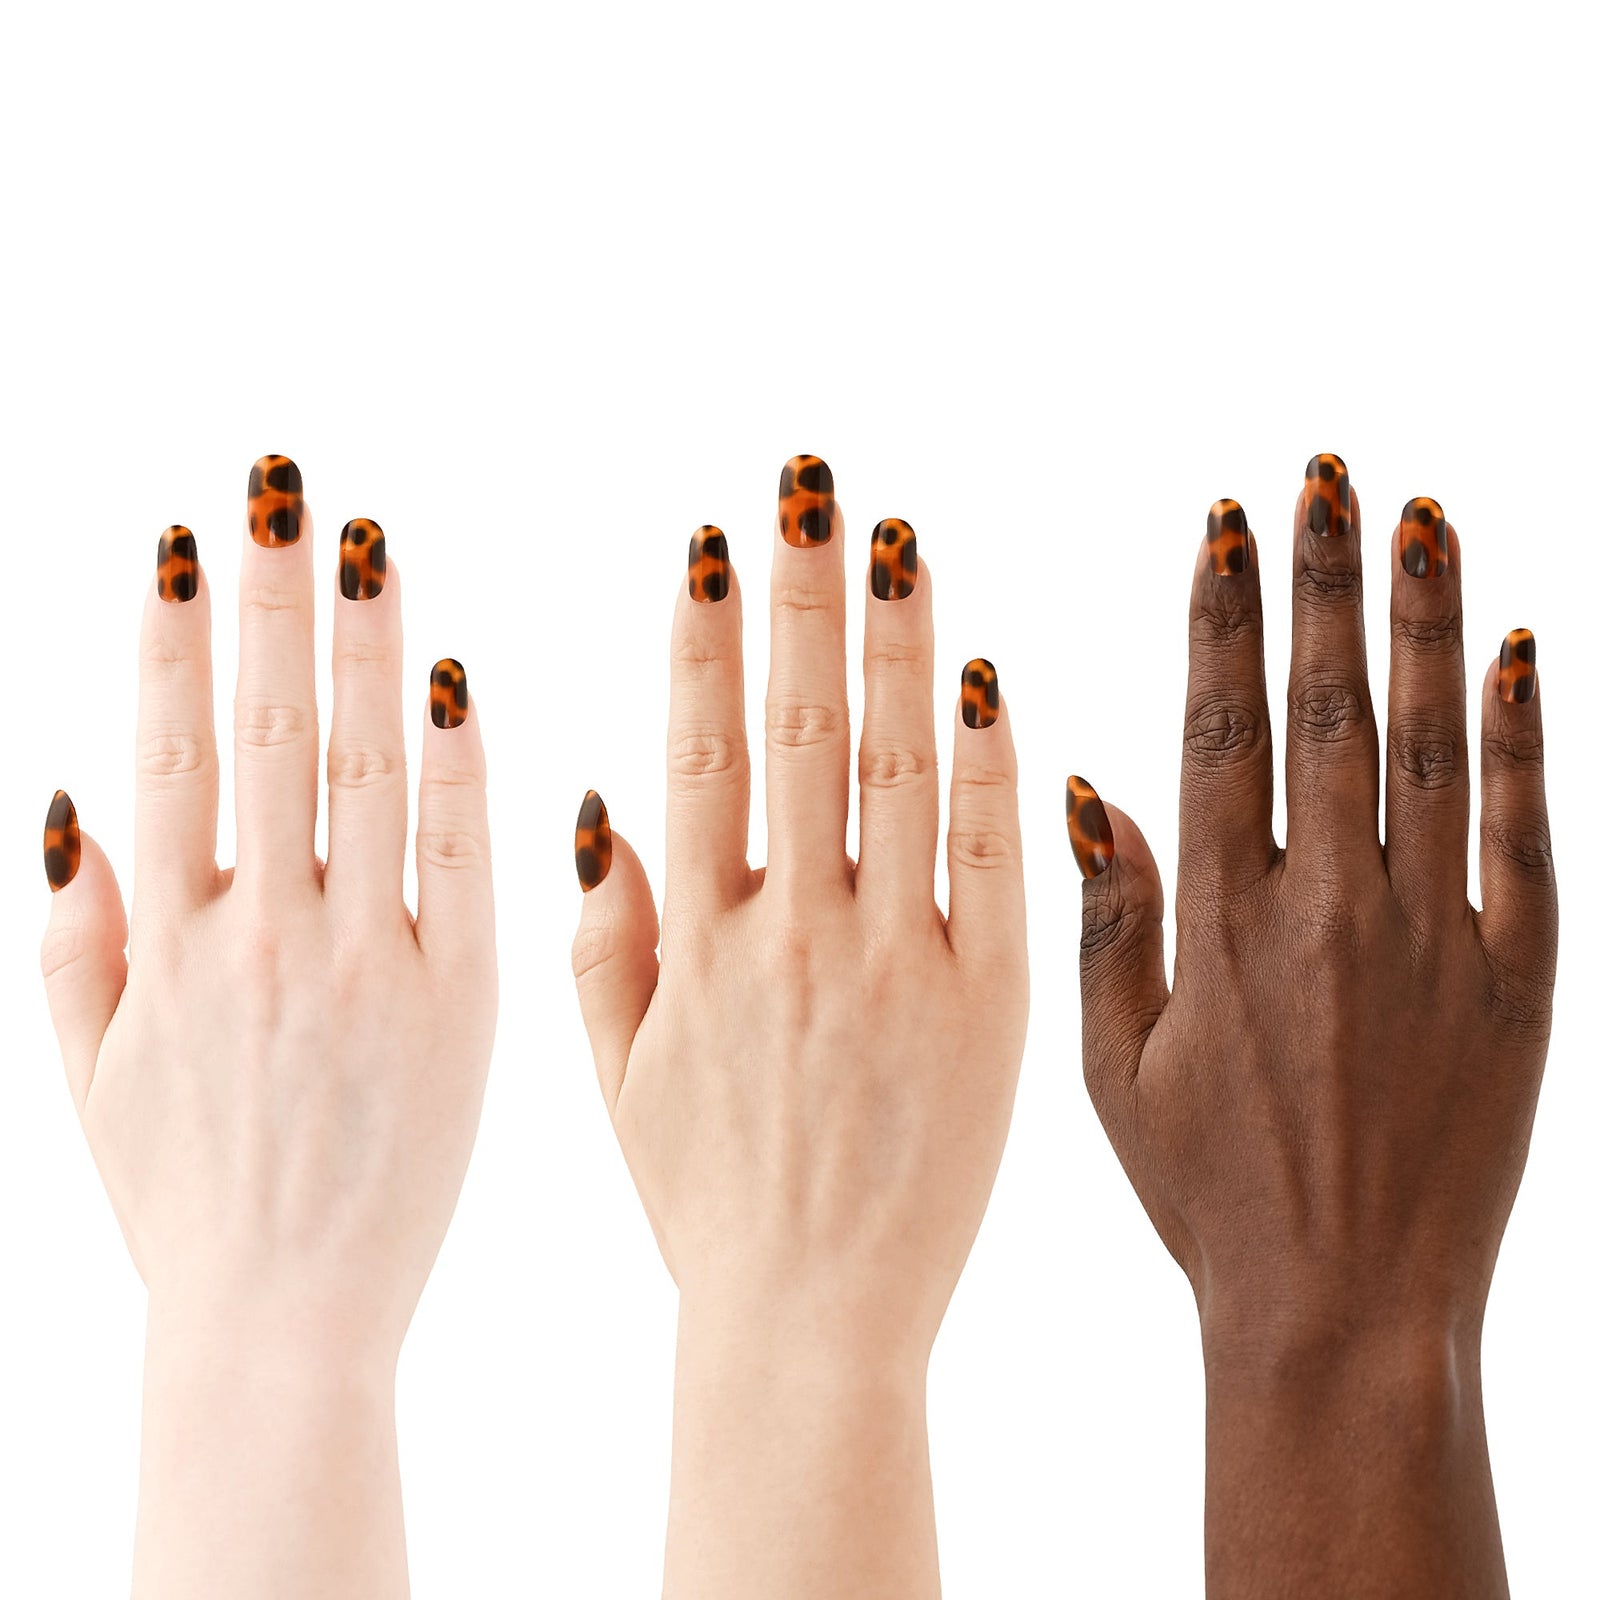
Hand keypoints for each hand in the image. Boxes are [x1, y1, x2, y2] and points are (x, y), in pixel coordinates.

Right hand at [40, 460, 496, 1598]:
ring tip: (364, 542)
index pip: (171, 751)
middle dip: (269, 600)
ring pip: (363, 773)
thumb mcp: (90, 1072)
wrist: (281, 1325)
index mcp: (167, 942)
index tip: (185, 538)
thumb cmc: (185, 1200)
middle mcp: (261, 935)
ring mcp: (366, 963)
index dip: (172, 637)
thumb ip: (72, 935)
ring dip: (363, 647)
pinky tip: (455, 678)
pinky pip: (461, 862)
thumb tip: (68, 800)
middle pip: (264, 732)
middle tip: (280, 486)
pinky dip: (458, 768)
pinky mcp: (459, 1003)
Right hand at [572, 459, 1028, 1598]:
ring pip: (900, 772)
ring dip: (897, 644)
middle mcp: (794, 937)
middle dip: (800, 596)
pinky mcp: (993, 1011)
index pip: (702, 752)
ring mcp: (900, 968)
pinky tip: (989, 672)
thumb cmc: (704, 1205)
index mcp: (696, 944)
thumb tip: (601, 798)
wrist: (811, 1332)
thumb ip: (604, 934)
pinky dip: (993, 765)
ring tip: (894, 538)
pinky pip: (996, 864)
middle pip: (801, 730)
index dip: (706, 638)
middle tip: (809, 485)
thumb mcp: (616, 1077)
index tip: (716, 540)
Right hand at [1074, 458, 1554, 1595]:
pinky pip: (1527, 837)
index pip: (1224, 729)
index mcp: (1223, 925)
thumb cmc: (1208, 1194)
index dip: (1227, 617)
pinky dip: (1524, 738)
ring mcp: (1435, 942)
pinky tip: (1519, 650)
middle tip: (1325, 473)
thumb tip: (1085, 785)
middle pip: (1330, 707)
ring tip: (1421, 517)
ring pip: (1431, 746)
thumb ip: (1106, 919)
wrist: (1346, 1313)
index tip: (1229, 524)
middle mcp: (1329, 911)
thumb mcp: (1112, 1066)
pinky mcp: (1520, 986)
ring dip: (1425, 622)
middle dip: (1325, 578)